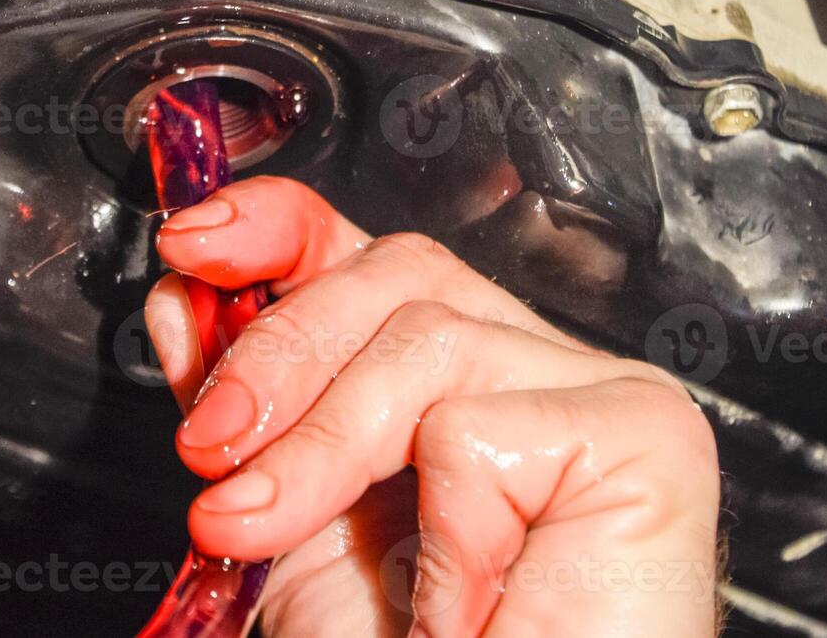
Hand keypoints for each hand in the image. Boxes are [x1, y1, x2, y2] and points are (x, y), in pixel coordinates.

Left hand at [145, 177, 720, 636]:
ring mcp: (592, 394)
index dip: (282, 227)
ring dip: (322, 448)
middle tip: (211, 447)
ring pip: (428, 334)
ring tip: (272, 532)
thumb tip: (184, 305)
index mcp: (440, 382)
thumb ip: (247, 407)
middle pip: (402, 271)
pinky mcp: (642, 436)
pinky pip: (485, 422)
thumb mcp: (284, 521)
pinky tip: (456, 600)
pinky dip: (442, 527)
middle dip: (280, 350)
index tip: (194, 245)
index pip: (371, 255)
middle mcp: (521, 372)